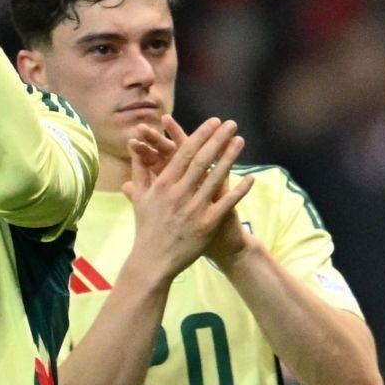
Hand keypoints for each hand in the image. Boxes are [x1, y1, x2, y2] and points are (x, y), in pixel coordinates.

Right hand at [121, 116, 253, 281]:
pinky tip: (251, 177)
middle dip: (218, 139)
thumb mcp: (140, 198)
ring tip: (241, 141)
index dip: (200, 136)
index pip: (184, 153)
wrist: (153, 261)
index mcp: (162, 185)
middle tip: (231, 123)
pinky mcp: (206, 225)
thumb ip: (139, 170)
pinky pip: (226, 203)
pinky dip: (238, 190)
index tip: (213, 122)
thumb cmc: (147, 227)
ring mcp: (193, 209)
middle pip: (202, 160)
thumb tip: (133, 146)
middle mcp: (178, 194)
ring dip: (230, 157)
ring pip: (216, 178)